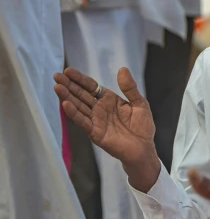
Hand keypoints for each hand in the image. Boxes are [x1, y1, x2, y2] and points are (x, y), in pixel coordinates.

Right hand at [54, 67, 159, 191]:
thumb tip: (122, 69)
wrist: (144, 149)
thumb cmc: (142, 127)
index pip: (91, 86)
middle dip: (69, 85)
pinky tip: (65, 104)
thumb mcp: (139, 103)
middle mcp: (99, 109)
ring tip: (57, 87)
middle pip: (81, 95)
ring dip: (67, 97)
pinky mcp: (95, 133)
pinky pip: (83, 121)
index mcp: (108, 99)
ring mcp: (95, 120)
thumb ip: (130, 88)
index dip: (80, 79)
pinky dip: (74, 113)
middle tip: (56, 75)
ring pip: (79, 106)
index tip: (68, 70)